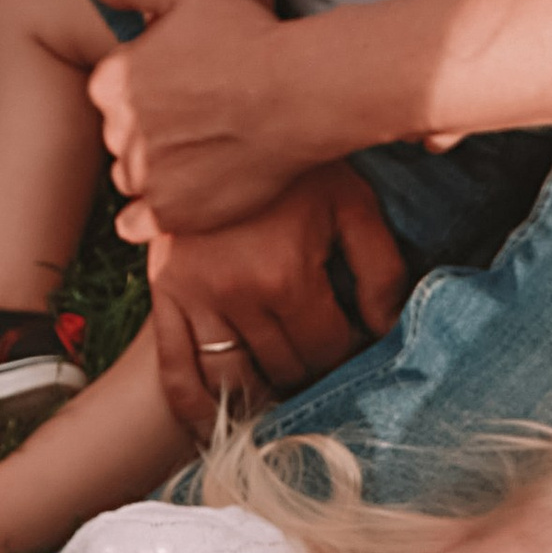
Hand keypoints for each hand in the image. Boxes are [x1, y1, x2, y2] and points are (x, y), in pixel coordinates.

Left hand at [86, 0, 313, 230]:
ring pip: (133, 176)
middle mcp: (118, 132)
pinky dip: (148, 215)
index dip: (147, 87)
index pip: (111, 92)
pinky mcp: (171, 213)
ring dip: (155, 169)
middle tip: (198, 118)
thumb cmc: (248, 37)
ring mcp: (144, 177)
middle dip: (151, 129)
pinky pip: (136, 224)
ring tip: (201, 152)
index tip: (181, 85)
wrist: (300, 94)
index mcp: (111, 81)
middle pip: (122, 136)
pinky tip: (176, 196)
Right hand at [126, 167, 410, 438]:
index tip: (358, 345)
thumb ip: (380, 268)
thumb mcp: (350, 202)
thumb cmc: (295, 166)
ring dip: (263, 399)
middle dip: (311, 374)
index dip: (350, 355)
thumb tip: (388, 330)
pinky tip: (212, 431)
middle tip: (325, 365)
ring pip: (235, 382)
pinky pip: (175, 372)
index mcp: (286, 273)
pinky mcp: (163, 299)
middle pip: (284, 369)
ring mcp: (193, 300)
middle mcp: (236, 296)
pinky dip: (194, 410)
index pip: (328, 349)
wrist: (217, 121)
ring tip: (285, 397)